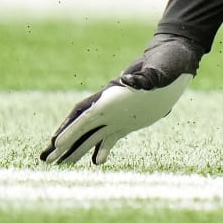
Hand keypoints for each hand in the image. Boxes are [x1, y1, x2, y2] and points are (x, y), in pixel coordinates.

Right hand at [40, 34, 201, 165]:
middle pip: (82, 126)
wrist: (177, 56)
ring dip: (77, 149)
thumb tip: (129, 80)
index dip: (71, 128)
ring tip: (61, 166)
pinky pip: (112, 136)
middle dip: (64, 143)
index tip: (56, 144)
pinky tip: (97, 163)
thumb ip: (146, 76)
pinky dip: (103, 149)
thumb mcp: (161, 68)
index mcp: (114, 94)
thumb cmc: (169, 60)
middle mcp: (112, 105)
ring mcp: (119, 113)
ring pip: (93, 134)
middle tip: (45, 161)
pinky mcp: (130, 119)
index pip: (86, 114)